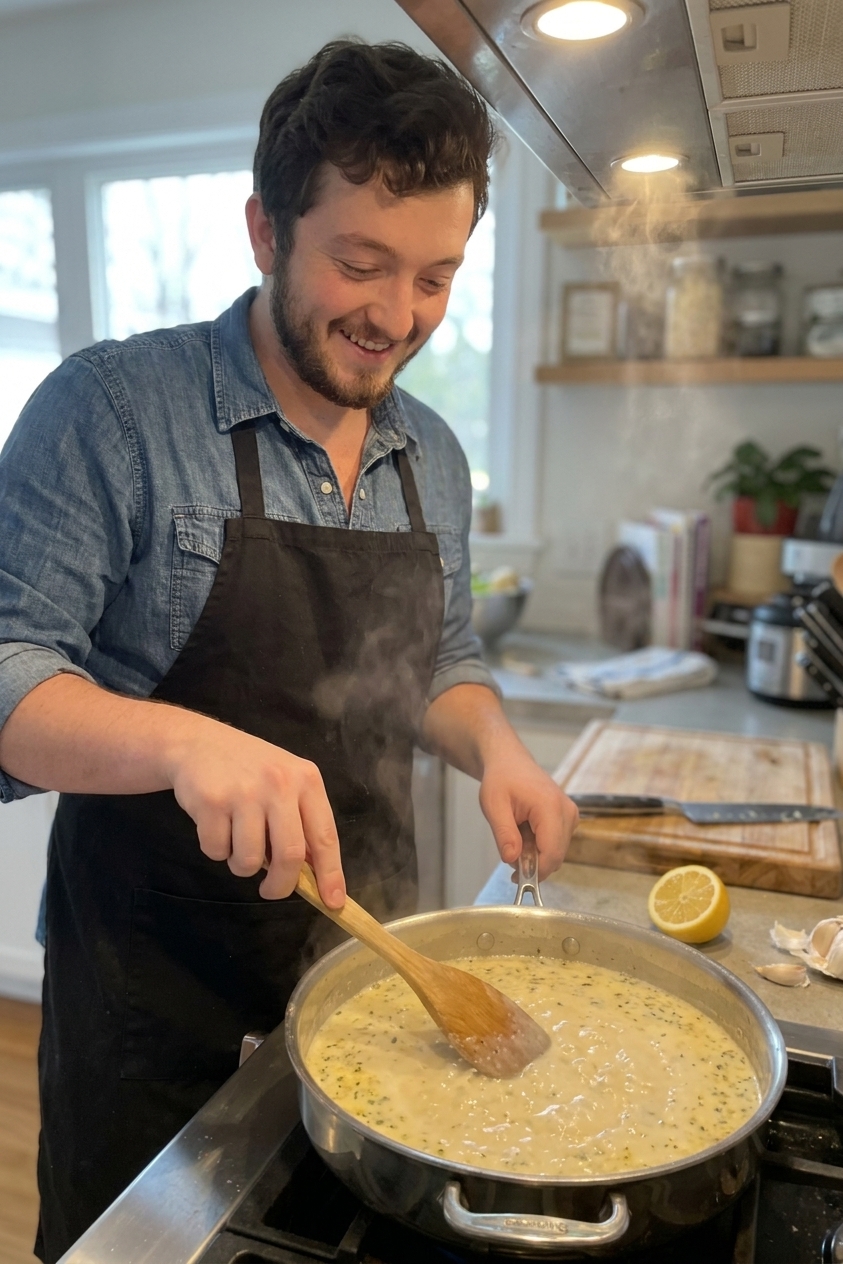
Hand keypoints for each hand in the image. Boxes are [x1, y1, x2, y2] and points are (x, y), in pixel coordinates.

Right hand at [166, 715, 344, 905]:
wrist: (199, 743)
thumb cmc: (250, 769)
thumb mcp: (286, 782)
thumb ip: (301, 821)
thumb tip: (314, 874)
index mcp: (306, 780)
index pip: (325, 836)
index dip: (330, 873)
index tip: (334, 902)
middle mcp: (279, 784)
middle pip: (289, 856)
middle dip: (281, 885)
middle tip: (271, 890)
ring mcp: (244, 792)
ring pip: (249, 861)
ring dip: (241, 865)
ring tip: (237, 841)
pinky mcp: (211, 802)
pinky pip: (217, 851)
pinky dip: (216, 850)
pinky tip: (215, 825)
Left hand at [478, 747, 578, 880]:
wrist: (509, 761)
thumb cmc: (501, 779)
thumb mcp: (493, 806)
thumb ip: (504, 834)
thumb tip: (512, 860)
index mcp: (550, 807)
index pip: (551, 853)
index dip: (536, 871)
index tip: (514, 876)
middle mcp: (567, 811)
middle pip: (556, 856)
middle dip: (533, 863)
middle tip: (509, 850)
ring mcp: (571, 814)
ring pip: (557, 852)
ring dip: (535, 854)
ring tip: (516, 834)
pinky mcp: (569, 818)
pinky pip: (557, 844)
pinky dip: (540, 846)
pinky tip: (525, 831)